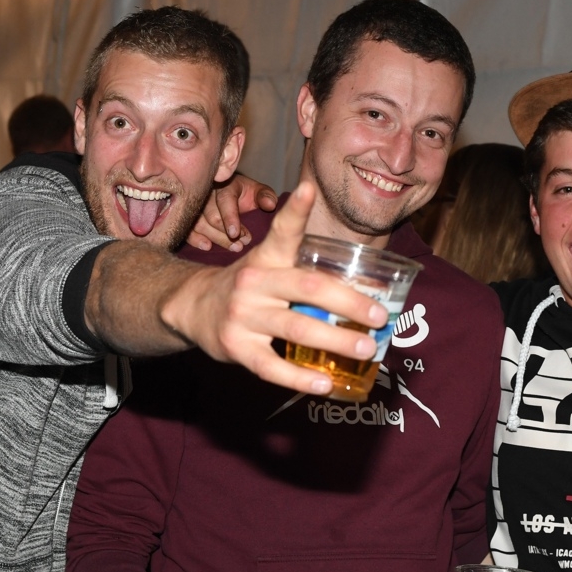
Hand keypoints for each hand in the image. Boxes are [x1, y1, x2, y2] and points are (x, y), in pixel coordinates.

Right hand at [165, 181, 384, 394]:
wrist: (192, 307)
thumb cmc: (248, 287)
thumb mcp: (270, 266)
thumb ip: (309, 271)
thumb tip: (371, 290)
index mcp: (267, 258)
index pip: (283, 231)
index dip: (296, 210)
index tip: (309, 189)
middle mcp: (255, 283)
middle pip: (308, 289)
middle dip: (349, 302)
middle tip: (380, 316)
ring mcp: (243, 315)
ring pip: (296, 329)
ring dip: (336, 340)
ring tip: (367, 348)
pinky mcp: (235, 347)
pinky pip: (272, 367)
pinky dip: (301, 378)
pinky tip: (325, 382)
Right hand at [186, 172, 277, 251]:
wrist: (229, 191)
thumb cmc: (245, 193)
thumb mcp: (258, 191)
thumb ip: (266, 196)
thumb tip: (270, 205)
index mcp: (226, 185)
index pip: (225, 201)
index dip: (230, 217)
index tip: (236, 234)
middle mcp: (208, 194)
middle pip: (212, 217)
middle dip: (226, 234)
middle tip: (241, 245)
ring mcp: (196, 205)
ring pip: (199, 224)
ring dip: (215, 239)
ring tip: (233, 248)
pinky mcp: (190, 216)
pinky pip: (187, 228)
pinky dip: (195, 239)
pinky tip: (207, 246)